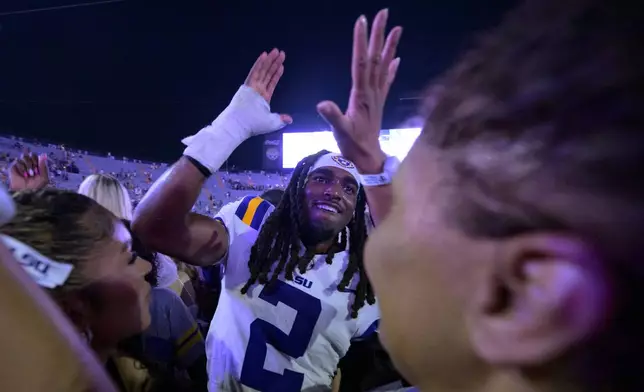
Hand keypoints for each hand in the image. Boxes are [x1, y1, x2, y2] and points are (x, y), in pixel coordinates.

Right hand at [9, 153, 49, 191]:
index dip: (38, 159)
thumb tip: (42, 156)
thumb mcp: (43, 178)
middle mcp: (29, 163)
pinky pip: (18, 162)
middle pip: (31, 155)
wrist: (25, 191)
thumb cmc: (35, 186)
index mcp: (37, 165)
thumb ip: (43, 167)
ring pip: (25, 157)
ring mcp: (21, 164)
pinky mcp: (14, 166)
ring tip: (29, 174)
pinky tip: (24, 174)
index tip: (39, 166)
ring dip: (28, 166)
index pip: (37, 156)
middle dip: (34, 162)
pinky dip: (22, 168)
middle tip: (34, 170)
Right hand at [244, 49, 292, 125]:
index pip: (271, 82)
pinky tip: (264, 55)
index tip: (281, 65)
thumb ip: (280, 119)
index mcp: (263, 98)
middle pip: (268, 73)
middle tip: (281, 53)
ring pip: (262, 70)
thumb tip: (289, 119)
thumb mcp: (271, 122)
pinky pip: (254, 72)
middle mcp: (258, 90)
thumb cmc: (253, 125)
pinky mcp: (247, 85)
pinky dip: (259, 63)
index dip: (276, 74)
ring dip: (269, 60)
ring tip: (276, 51)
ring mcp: (252, 87)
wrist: (240, 125)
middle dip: (274, 63)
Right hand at [317, 9, 401, 172]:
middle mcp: (372, 91)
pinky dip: (393, 68)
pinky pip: (388, 81)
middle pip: (376, 57)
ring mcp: (378, 96)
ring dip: (390, 46)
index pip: (361, 62)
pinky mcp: (380, 102)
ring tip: (396, 27)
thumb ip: (332, 116)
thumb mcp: (340, 131)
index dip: (361, 42)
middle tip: (383, 13)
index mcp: (361, 94)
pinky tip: (398, 58)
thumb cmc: (353, 145)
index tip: (361, 22)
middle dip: (378, 34)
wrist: (368, 158)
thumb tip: (321, 104)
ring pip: (385, 65)